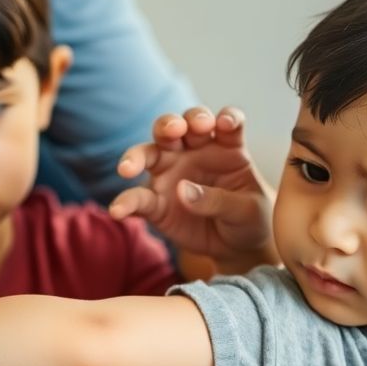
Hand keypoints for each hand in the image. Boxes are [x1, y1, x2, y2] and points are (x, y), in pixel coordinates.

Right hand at [110, 106, 276, 272]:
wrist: (237, 247)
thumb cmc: (248, 219)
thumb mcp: (246, 211)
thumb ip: (220, 199)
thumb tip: (182, 191)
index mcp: (227, 146)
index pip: (227, 122)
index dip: (227, 117)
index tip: (224, 124)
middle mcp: (195, 151)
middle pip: (178, 126)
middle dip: (172, 124)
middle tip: (174, 129)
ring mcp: (172, 173)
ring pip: (149, 152)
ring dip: (137, 155)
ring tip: (128, 168)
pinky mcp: (157, 201)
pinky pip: (137, 199)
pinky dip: (125, 203)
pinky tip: (118, 211)